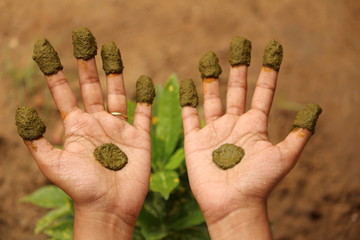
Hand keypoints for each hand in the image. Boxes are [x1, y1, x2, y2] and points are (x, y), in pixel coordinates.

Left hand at [25, 57, 151, 238]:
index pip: (64, 93)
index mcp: (76, 127)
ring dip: (115, 73)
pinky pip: (144, 112)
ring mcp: (119, 129)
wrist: (109, 207)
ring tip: (111, 51)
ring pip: (117, 94)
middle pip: (92, 87)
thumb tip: (22, 113)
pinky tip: (144, 82)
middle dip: (87, 64)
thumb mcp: (53, 165)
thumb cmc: (81, 188)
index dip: (56, 72)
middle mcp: (97, 123)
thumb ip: (38, 141)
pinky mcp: (140, 137)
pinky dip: (145, 97)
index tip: (48, 51)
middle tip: (85, 40)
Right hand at [181, 62, 313, 237]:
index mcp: (255, 126)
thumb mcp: (283, 157)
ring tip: (210, 58)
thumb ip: (298, 134)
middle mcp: (234, 125)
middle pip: (237, 90)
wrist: (232, 204)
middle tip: (239, 45)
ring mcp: (214, 131)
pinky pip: (189, 116)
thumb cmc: (259, 183)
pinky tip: (187, 84)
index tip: (271, 52)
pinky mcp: (195, 141)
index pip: (262, 93)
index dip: (268, 73)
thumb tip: (315, 108)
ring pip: (212, 98)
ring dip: (211, 79)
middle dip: (239, 68)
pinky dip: (187, 100)